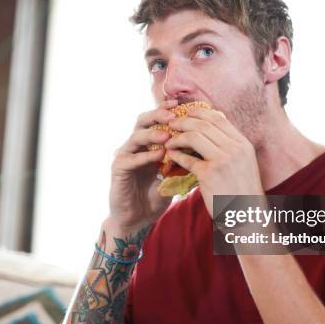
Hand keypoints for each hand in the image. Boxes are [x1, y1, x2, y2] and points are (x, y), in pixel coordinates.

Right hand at [107, 99, 177, 232]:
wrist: (138, 218)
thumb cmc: (156, 196)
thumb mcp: (175, 176)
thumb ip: (184, 161)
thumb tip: (206, 148)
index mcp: (147, 143)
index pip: (156, 119)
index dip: (167, 109)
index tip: (182, 104)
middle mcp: (134, 145)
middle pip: (143, 120)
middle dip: (158, 114)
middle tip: (174, 115)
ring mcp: (125, 156)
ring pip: (136, 136)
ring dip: (153, 134)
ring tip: (168, 135)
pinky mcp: (118, 169)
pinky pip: (131, 158)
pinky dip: (145, 155)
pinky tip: (159, 155)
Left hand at [165, 107, 263, 216]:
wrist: (249, 217)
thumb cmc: (243, 192)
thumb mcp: (244, 164)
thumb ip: (230, 147)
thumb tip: (211, 130)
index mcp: (243, 144)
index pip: (218, 117)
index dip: (199, 112)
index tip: (186, 113)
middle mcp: (234, 148)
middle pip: (204, 124)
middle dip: (184, 121)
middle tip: (171, 123)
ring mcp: (222, 160)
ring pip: (194, 136)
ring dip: (178, 136)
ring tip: (169, 141)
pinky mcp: (210, 175)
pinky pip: (187, 159)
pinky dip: (176, 155)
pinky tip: (171, 156)